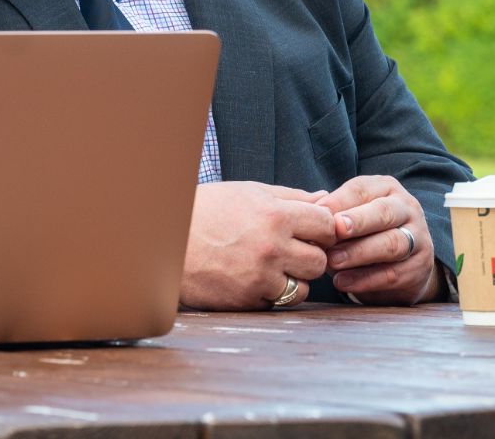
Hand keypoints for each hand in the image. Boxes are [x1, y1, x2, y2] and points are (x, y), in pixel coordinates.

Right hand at [181, 181, 336, 309]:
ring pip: (304, 288)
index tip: (312, 230)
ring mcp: (259, 278)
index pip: (327, 226)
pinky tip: (254, 278)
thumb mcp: (249, 192)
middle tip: (294, 250)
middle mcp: (272, 248)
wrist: (166, 241)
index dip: (324, 229)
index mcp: (275, 215)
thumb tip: (325, 199)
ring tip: (274, 267)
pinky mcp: (247, 301)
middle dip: (311, 256)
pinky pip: (277, 302)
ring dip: (294, 279)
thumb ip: (291, 197)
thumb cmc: (208, 210)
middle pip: (320, 261)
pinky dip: (271, 293)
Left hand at [316, 175, 438, 304]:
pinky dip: (365, 279)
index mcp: (386, 188)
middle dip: (358, 221)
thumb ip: (333, 214)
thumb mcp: (351, 216)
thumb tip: (309, 214)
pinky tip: (342, 282)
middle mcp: (407, 209)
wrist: (402, 265)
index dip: (340, 200)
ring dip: (359, 253)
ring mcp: (418, 238)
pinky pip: (393, 274)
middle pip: (384, 212)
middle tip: (335, 231)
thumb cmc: (365, 233)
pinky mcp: (419, 268)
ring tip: (333, 262)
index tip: (319, 212)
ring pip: (392, 244)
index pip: (363, 189)